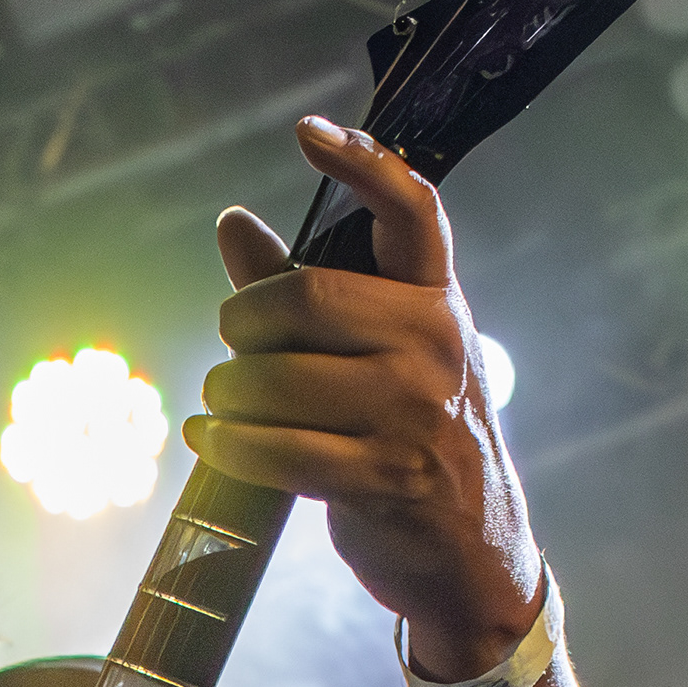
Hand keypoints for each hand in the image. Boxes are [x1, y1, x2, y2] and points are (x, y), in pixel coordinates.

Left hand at [193, 117, 544, 677]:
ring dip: (229, 394)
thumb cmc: (412, 437)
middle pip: (306, 298)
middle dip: (244, 323)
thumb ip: (304, 286)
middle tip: (233, 345)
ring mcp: (414, 414)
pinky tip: (214, 443)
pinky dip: (231, 447)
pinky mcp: (385, 479)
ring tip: (226, 405)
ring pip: (278, 378)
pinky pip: (279, 450)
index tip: (306, 133)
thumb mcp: (381, 354)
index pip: (411, 209)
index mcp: (437, 300)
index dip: (361, 162)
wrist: (473, 553)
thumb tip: (233, 222)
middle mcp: (436, 346)